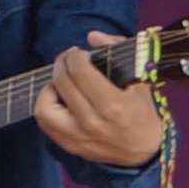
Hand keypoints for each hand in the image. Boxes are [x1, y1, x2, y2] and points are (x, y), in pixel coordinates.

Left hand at [35, 31, 171, 168]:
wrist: (144, 151)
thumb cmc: (142, 112)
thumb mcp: (140, 79)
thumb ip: (119, 51)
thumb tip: (92, 36)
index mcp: (113, 105)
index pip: (80, 71)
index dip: (75, 56)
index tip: (80, 53)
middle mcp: (93, 122)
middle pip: (62, 83)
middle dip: (62, 64)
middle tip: (68, 60)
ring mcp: (78, 137)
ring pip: (44, 107)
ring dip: (49, 88)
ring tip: (62, 82)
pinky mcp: (69, 146)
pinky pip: (45, 122)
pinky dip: (47, 106)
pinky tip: (59, 99)